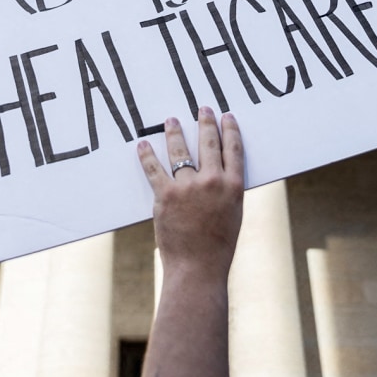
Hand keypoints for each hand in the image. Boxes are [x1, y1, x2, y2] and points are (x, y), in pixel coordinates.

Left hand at [137, 106, 243, 282]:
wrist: (198, 268)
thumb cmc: (218, 247)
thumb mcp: (233, 215)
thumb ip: (226, 192)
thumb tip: (219, 175)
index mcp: (233, 187)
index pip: (233, 149)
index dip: (229, 130)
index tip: (226, 117)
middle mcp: (213, 181)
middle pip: (209, 143)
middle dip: (206, 122)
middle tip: (203, 108)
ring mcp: (188, 187)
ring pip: (180, 151)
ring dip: (175, 133)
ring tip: (171, 121)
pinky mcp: (165, 195)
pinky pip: (154, 169)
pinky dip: (147, 155)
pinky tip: (143, 145)